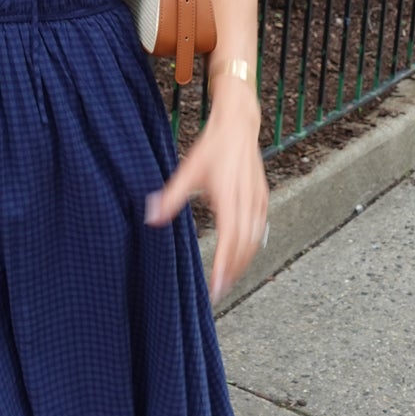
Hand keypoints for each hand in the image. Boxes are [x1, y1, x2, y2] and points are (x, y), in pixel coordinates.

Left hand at [144, 85, 266, 302]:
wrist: (238, 125)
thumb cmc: (213, 147)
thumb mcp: (189, 170)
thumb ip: (171, 197)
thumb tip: (151, 217)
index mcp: (230, 196)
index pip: (229, 239)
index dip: (223, 265)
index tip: (216, 286)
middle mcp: (248, 201)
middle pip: (245, 246)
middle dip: (234, 271)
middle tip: (220, 290)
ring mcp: (259, 199)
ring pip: (256, 239)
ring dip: (244, 261)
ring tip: (229, 277)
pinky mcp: (263, 197)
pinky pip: (261, 228)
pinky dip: (252, 245)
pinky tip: (242, 254)